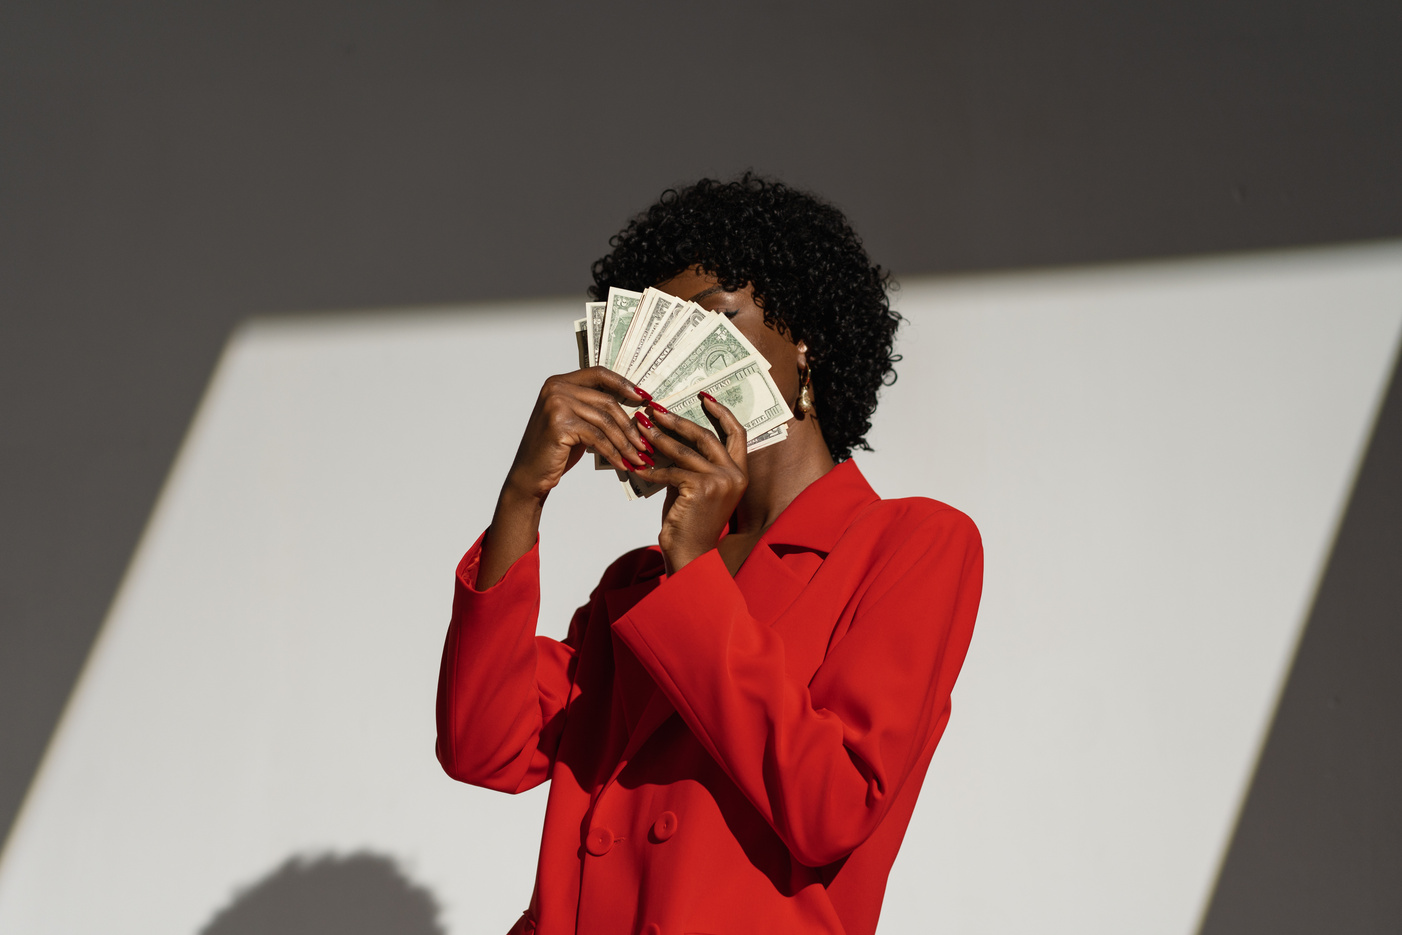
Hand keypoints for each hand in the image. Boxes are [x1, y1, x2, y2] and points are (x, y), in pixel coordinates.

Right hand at [479, 367, 648, 588]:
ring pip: (605, 422)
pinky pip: (597, 438)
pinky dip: (613, 453)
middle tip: (646, 443)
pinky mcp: (560, 425)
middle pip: (606, 401)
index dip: (624, 384)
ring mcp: (556, 405)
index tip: (645, 398)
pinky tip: (623, 464)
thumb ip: (594, 410)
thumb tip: (632, 409)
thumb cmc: (554, 450)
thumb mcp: (575, 423)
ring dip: (625, 442)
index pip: (599, 374)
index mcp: (559, 382)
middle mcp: (556, 388)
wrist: (530, 475)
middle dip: (629, 425)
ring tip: (639, 457)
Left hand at [634, 394, 748, 573]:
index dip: (721, 413)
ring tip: (640, 427)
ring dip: (659, 438)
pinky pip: (671, 471)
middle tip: (656, 409)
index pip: (737, 433)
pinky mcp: (701, 488)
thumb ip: (692, 464)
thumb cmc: (690, 523)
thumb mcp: (696, 488)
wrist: (690, 555)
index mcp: (740, 473)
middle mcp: (735, 475)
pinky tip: (635, 466)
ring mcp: (721, 481)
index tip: (704, 396)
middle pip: (706, 436)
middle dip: (678, 420)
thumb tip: (668, 437)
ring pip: (685, 451)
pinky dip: (651, 468)